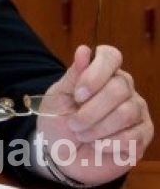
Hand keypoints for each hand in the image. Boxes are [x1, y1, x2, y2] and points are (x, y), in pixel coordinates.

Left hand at [36, 44, 153, 185]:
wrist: (62, 153)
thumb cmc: (60, 120)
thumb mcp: (59, 96)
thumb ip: (74, 75)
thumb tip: (84, 50)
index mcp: (102, 72)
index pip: (110, 56)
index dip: (95, 73)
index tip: (78, 94)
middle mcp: (123, 87)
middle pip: (119, 88)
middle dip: (91, 110)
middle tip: (73, 122)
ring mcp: (136, 110)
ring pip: (126, 113)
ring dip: (98, 127)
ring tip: (82, 134)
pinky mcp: (142, 135)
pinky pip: (132, 137)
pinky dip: (108, 143)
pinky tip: (97, 145)